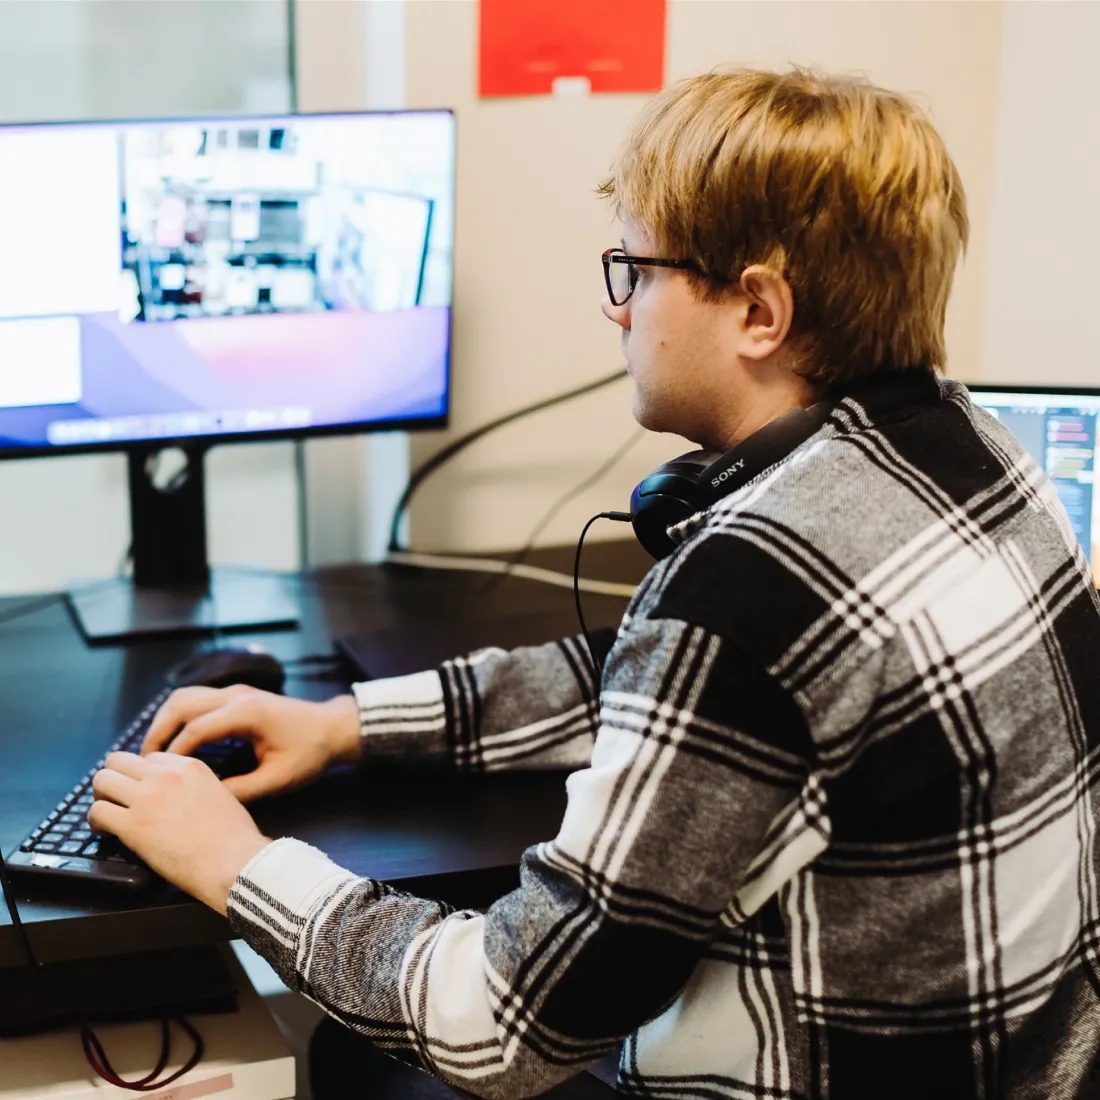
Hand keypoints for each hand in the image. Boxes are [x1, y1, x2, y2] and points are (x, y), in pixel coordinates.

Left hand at [89, 751, 270, 913]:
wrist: (234, 862)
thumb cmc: (235, 837)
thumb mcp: (221, 794)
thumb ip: (195, 787)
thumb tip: (178, 798)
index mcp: (190, 766)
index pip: (150, 757)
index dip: (142, 775)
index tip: (142, 791)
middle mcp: (165, 776)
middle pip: (118, 760)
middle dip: (115, 778)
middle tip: (118, 799)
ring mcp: (147, 798)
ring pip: (102, 780)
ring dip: (101, 797)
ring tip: (108, 814)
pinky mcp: (133, 825)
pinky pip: (97, 812)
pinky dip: (96, 822)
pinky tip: (105, 832)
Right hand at [141, 686, 360, 802]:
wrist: (333, 728)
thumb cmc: (310, 754)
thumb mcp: (277, 779)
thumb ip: (240, 790)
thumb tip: (203, 801)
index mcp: (246, 714)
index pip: (195, 729)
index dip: (172, 753)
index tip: (156, 777)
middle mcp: (236, 696)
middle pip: (181, 704)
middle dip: (158, 731)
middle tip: (142, 763)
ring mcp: (236, 691)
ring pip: (186, 696)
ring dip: (165, 720)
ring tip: (153, 753)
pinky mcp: (237, 695)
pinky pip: (197, 699)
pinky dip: (179, 715)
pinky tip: (174, 740)